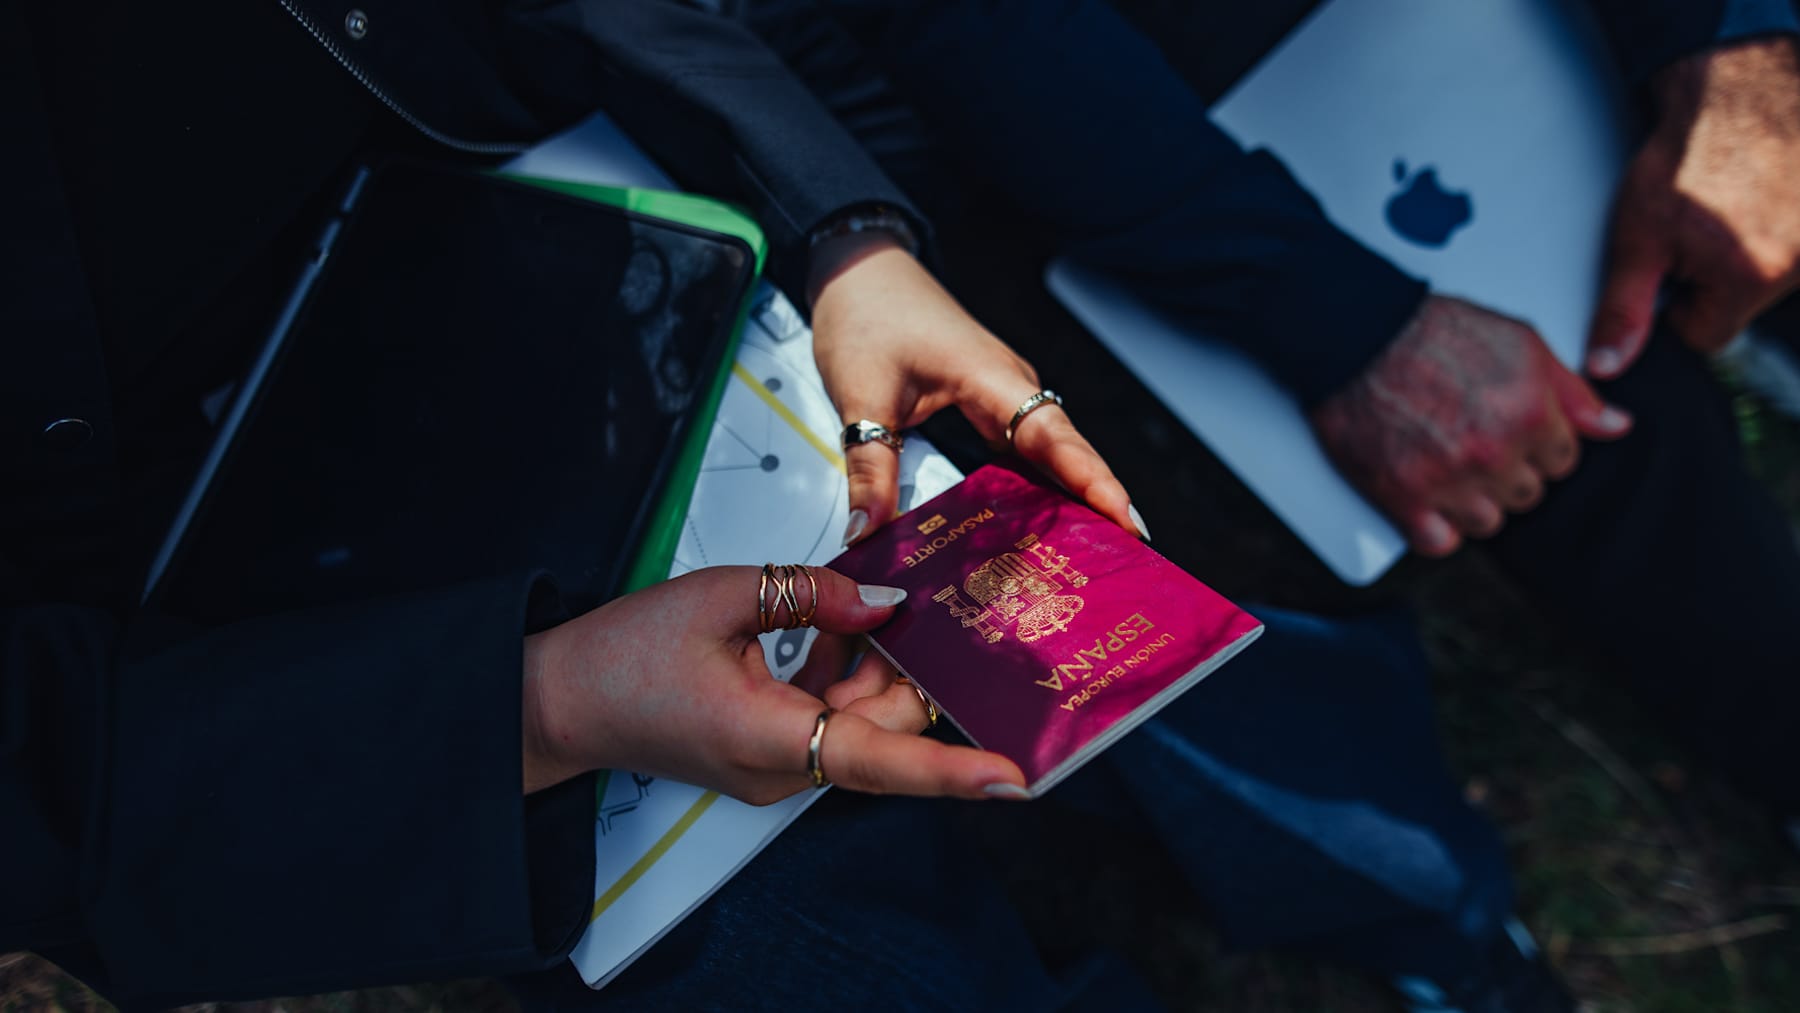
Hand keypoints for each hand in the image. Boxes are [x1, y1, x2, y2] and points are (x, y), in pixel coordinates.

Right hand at [520, 564, 1025, 803]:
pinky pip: (830, 714)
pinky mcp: (769, 751)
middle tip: (933, 603)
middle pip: (882, 726)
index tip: (1012, 776)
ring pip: (860, 719)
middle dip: (909, 670)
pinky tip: (837, 624)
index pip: (880, 761)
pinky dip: (842, 671)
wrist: (558, 699)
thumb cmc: (621, 655)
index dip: (950, 771)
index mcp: (770, 737)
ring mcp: (776, 766)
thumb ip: (811, 594)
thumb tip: (883, 601)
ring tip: (874, 604)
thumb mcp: (721, 597)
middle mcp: (782, 768)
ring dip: (873, 666)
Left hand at [807, 232, 1144, 544]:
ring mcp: (1004, 393)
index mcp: (993, 377)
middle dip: (1100, 500)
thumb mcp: (861, 396)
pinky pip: (1025, 450)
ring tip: (1094, 555)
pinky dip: (1039, 485)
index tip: (1125, 520)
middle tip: (1129, 555)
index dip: (1092, 481)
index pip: (1055, 437)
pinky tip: (1038, 525)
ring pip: (1051, 452)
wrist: (860, 270)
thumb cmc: (867, 316)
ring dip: (1073, 497)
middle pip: (1069, 450)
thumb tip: (867, 533)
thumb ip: (869, 468)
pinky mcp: (989, 401)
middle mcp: (1011, 386)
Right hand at [1310, 295, 1632, 555]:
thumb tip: (1616, 426)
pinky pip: (1439, 542)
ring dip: (1471, 500)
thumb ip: (1573, 391)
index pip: (1562, 462)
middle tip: (1473, 441)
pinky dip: (1435, 528)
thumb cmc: (1433, 331)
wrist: (1357, 337)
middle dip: (1506, 472)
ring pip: (1487, 522)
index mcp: (1530, 415)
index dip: (1537, 445)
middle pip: (1526, 494)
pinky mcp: (1403, 497)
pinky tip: (1428, 499)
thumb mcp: (1522, 342)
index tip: (1511, 431)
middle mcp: (1493, 453)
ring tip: (1448, 466)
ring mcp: (1448, 480)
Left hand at [1587, 37, 1799, 377]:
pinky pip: (1787, 246)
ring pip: (1766, 277)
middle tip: (1697, 229)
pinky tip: (1753, 197)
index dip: (1679, 308)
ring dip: (1741, 252)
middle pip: (1740, 306)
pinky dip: (1768, 228)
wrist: (1740, 89)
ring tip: (1727, 205)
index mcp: (1752, 277)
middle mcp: (1797, 265)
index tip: (1672, 267)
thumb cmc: (1685, 156)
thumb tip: (1605, 366)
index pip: (1707, 337)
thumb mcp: (1638, 235)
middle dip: (1713, 279)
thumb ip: (1624, 306)